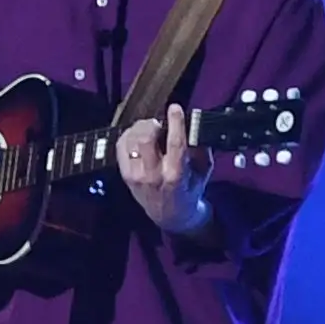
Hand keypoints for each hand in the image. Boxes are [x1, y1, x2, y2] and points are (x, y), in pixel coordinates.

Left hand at [115, 104, 212, 238]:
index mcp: (176, 175)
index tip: (175, 108)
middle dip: (153, 124)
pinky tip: (139, 136)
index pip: (175, 144)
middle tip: (160, 124)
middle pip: (146, 138)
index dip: (175, 122)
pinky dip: (129, 135)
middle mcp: (153, 175)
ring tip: (150, 129)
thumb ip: (201, 149)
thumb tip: (195, 125)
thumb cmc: (189, 191)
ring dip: (141, 128)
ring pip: (131, 139)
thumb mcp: (203, 172)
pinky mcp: (125, 174)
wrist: (169, 215)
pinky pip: (121, 145)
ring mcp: (136, 175)